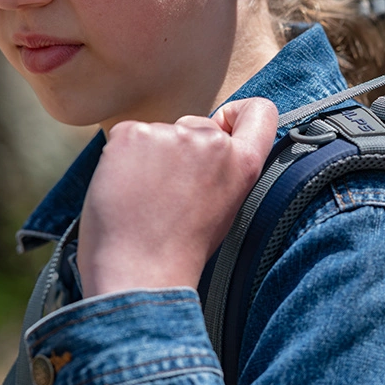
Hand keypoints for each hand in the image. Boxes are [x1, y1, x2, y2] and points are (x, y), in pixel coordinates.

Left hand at [77, 98, 277, 297]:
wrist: (138, 272)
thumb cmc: (180, 250)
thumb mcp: (226, 208)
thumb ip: (225, 168)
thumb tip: (212, 140)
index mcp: (242, 164)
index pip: (261, 112)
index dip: (239, 115)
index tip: (224, 127)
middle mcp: (212, 142)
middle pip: (198, 123)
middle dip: (182, 147)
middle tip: (168, 192)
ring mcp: (171, 134)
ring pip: (159, 133)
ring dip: (149, 156)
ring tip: (144, 198)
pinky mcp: (133, 134)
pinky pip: (128, 137)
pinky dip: (123, 159)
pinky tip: (124, 190)